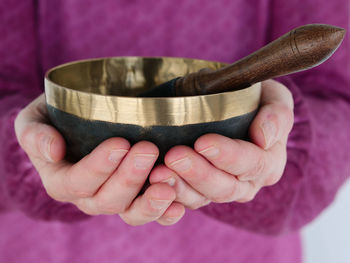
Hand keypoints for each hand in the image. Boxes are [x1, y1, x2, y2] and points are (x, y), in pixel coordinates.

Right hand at [14, 94, 184, 224]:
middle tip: (147, 150)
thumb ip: (35, 134)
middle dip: (129, 177)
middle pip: (107, 199)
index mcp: (62, 181)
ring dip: (150, 201)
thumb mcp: (35, 119)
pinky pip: (150, 214)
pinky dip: (165, 214)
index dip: (98, 167)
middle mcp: (89, 197)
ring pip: (130, 212)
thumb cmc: (57, 119)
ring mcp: (115, 200)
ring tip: (168, 186)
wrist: (80, 123)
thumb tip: (52, 151)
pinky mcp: (137, 199)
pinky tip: (178, 205)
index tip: (120, 144)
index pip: (77, 182)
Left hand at [149, 80, 293, 208]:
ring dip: (179, 187)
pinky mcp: (199, 193)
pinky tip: (153, 184)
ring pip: (202, 199)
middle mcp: (246, 183)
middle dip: (198, 173)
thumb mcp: (274, 97)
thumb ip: (277, 114)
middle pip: (224, 187)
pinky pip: (184, 202)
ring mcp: (221, 191)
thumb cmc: (255, 101)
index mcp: (268, 163)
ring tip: (158, 173)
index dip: (228, 156)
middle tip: (174, 157)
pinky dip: (169, 196)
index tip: (203, 142)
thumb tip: (264, 138)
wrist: (236, 110)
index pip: (251, 163)